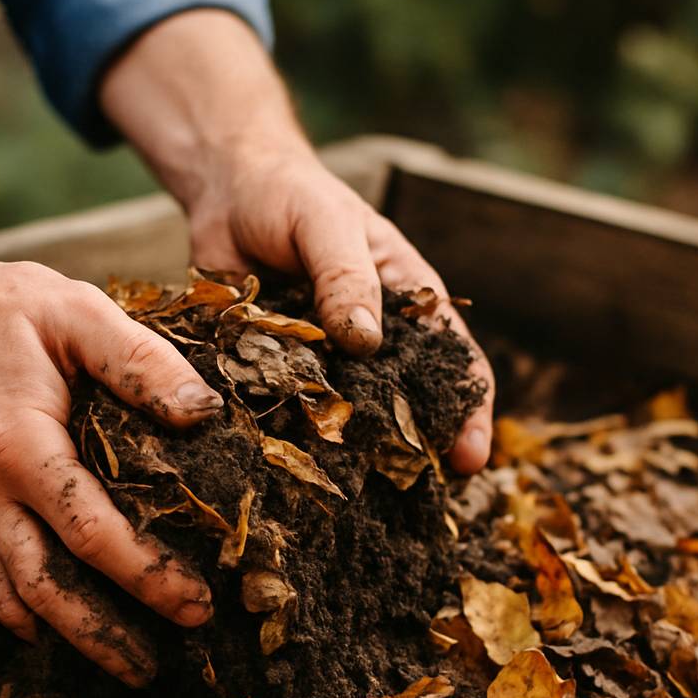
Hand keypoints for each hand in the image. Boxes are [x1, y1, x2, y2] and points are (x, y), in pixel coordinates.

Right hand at [0, 247, 223, 684]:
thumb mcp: (76, 310)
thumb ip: (141, 361)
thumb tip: (204, 414)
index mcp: (19, 443)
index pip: (91, 533)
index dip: (147, 576)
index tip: (197, 603)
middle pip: (47, 590)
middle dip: (108, 637)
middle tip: (163, 665)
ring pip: (13, 599)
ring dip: (70, 640)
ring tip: (126, 666)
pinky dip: (23, 615)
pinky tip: (60, 632)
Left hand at [99, 9, 494, 473]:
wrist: (227, 192)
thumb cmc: (292, 197)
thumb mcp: (326, 224)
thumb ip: (345, 277)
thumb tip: (366, 341)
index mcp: (408, 301)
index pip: (455, 362)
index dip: (470, 412)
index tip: (470, 459)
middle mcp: (373, 341)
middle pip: (406, 406)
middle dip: (414, 453)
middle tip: (414, 503)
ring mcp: (325, 361)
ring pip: (346, 419)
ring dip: (351, 458)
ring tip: (355, 505)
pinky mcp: (276, 372)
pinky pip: (287, 412)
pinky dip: (291, 440)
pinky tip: (289, 474)